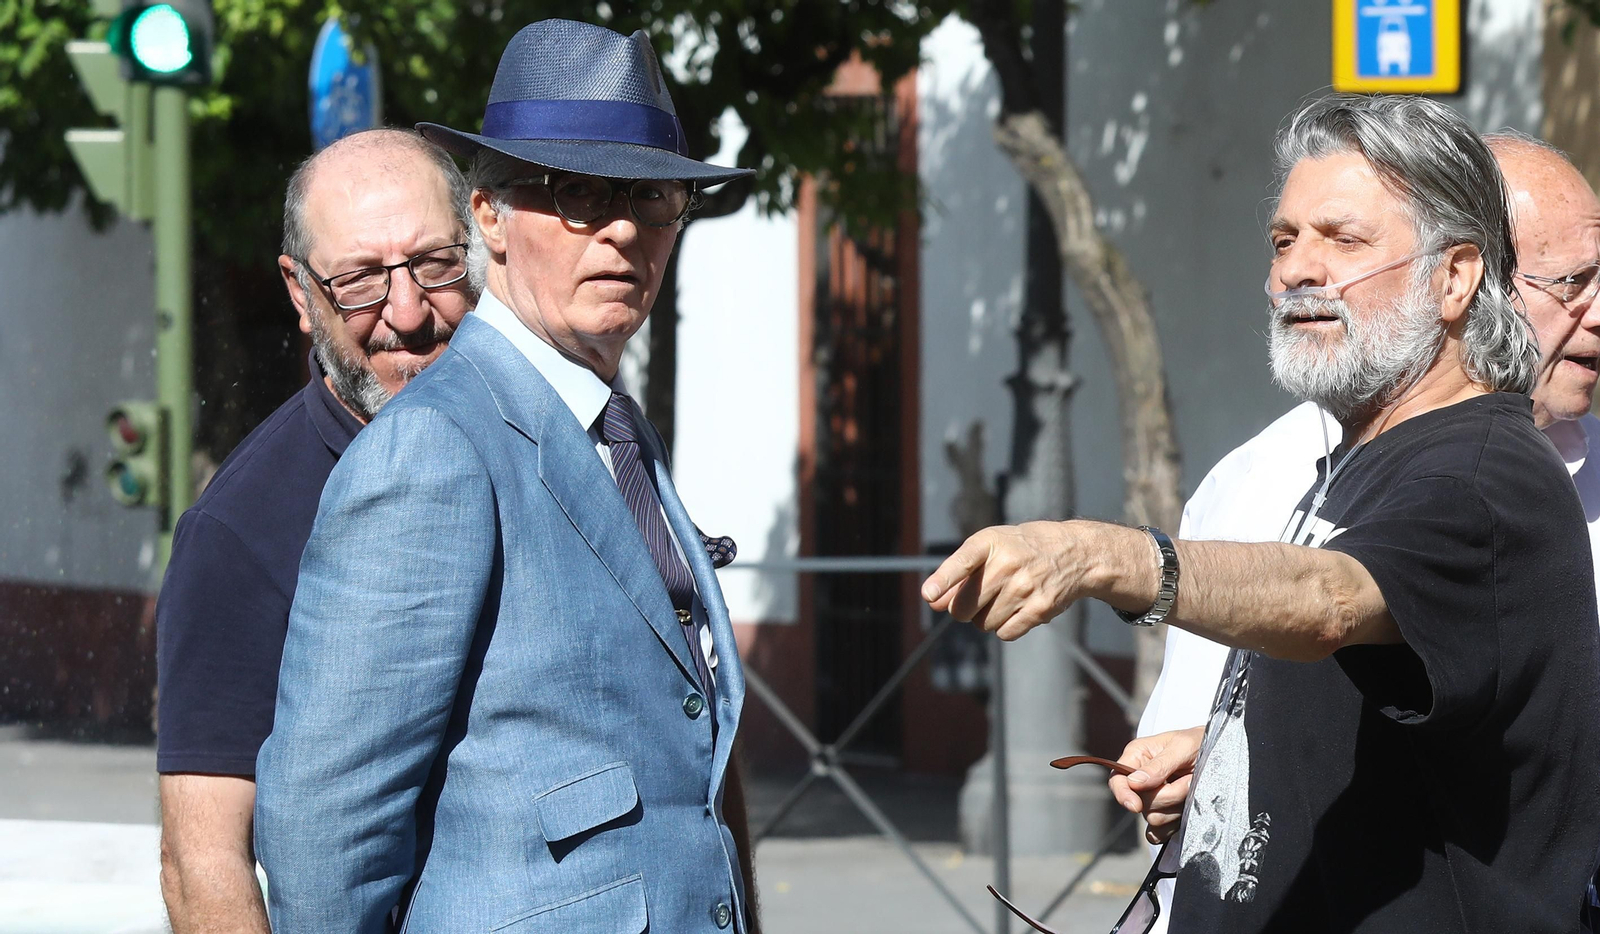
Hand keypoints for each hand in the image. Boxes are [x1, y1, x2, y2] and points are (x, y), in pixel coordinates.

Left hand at [920, 521, 1101, 640]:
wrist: (1075, 552)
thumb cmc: (1021, 549)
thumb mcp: (990, 548)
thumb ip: (958, 574)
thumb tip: (932, 602)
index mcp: (990, 542)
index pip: (962, 562)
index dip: (944, 580)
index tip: (929, 595)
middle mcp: (1008, 563)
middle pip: (964, 607)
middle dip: (964, 609)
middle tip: (980, 597)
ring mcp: (1025, 587)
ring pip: (982, 624)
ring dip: (987, 618)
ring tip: (1005, 597)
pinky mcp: (1040, 608)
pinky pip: (1004, 633)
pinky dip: (1005, 627)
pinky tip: (1018, 608)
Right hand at [1107, 727, 1202, 844]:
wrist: (1222, 754)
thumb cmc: (1200, 742)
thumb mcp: (1183, 747)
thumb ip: (1159, 765)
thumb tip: (1134, 783)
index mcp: (1137, 757)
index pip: (1118, 780)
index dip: (1123, 794)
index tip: (1135, 806)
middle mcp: (1140, 779)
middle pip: (1141, 803)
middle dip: (1169, 795)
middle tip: (1189, 779)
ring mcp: (1152, 799)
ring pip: (1153, 818)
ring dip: (1177, 807)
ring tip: (1191, 788)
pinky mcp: (1164, 816)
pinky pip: (1160, 832)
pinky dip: (1173, 825)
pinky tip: (1185, 810)